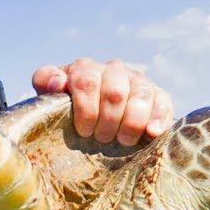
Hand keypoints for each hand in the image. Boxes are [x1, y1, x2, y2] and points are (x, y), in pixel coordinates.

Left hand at [32, 58, 172, 145]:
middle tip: (101, 139)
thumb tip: (57, 82)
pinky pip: (163, 101)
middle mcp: (113, 70)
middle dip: (108, 121)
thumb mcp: (50, 97)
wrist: (95, 120)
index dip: (86, 110)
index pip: (86, 81)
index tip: (83, 131)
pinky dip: (159, 117)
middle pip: (114, 92)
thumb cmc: (69, 111)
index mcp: (85, 68)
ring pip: (140, 95)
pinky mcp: (158, 95)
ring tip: (123, 141)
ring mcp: (137, 81)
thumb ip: (45, 82)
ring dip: (131, 123)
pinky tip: (152, 132)